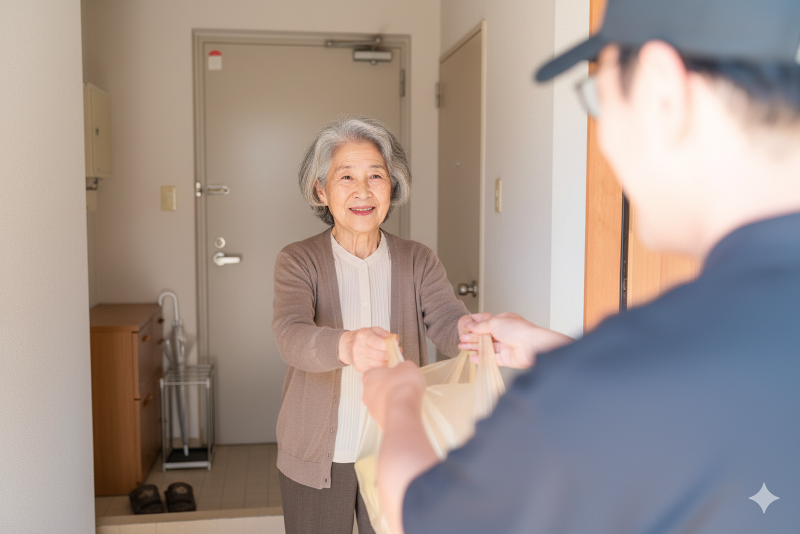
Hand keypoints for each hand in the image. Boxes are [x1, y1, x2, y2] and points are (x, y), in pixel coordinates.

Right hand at [338, 327, 391, 372]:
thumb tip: (395, 339)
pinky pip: (376, 369)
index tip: (396, 346)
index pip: (379, 343)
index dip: (390, 346)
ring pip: (379, 365)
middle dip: (392, 355)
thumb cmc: (360, 338)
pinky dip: (382, 367)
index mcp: (363, 336)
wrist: (345, 346)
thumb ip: (385, 334)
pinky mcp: (360, 368)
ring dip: (389, 362)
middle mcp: (359, 348)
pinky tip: (384, 362)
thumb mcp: (372, 330)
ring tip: (393, 358)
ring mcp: (358, 359)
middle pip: (380, 356)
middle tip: (398, 352)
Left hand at [362, 361, 424, 429]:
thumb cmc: (402, 386)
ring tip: (406, 400)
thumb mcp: (407, 366)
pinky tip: (405, 410)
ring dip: (392, 402)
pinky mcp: (380, 421)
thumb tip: (405, 369)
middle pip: (377, 389)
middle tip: (403, 387)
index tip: (398, 374)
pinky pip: (388, 415)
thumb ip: (403, 367)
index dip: (389, 373)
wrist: (403, 410)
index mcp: (369, 376)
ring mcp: (372, 409)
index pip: (376, 372)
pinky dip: (396, 413)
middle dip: (389, 388)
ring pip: (382, 403)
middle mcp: (367, 393)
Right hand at [458, 313, 573, 368]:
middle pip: (486, 337)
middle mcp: (506, 334)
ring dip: (475, 348)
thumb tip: (471, 326)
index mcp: (505, 322)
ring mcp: (507, 346)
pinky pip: (492, 359)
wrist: (532, 346)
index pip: (487, 325)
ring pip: (488, 348)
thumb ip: (481, 326)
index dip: (475, 328)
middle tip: (461, 341)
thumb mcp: (495, 323)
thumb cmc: (519, 330)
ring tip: (463, 349)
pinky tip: (473, 358)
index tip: (465, 331)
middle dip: (473, 339)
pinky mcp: (507, 358)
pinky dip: (482, 358)